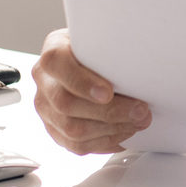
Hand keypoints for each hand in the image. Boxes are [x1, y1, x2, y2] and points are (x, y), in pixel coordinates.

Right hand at [32, 28, 151, 154]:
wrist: (91, 63)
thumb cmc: (100, 50)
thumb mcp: (104, 40)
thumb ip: (111, 49)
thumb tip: (139, 65)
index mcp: (54, 53)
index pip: (56, 63)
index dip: (81, 81)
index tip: (108, 93)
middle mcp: (45, 81)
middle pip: (66, 103)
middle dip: (109, 112)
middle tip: (140, 110)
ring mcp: (47, 108)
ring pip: (72, 129)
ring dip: (112, 129)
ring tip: (138, 122)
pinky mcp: (55, 130)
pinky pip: (77, 146)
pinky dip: (106, 142)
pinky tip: (124, 132)